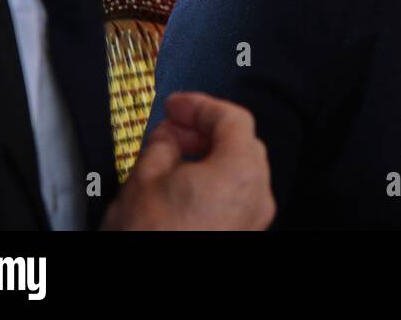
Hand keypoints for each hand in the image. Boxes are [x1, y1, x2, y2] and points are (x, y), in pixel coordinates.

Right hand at [102, 92, 274, 230]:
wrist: (150, 295)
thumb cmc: (151, 239)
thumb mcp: (143, 180)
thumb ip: (161, 144)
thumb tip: (169, 135)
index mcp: (241, 169)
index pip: (232, 118)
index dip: (200, 105)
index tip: (176, 105)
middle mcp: (258, 193)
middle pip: (242, 142)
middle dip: (206, 130)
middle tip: (173, 127)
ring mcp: (255, 219)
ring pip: (240, 171)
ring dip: (210, 156)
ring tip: (171, 158)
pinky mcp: (244, 235)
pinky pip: (236, 196)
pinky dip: (215, 181)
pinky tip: (183, 186)